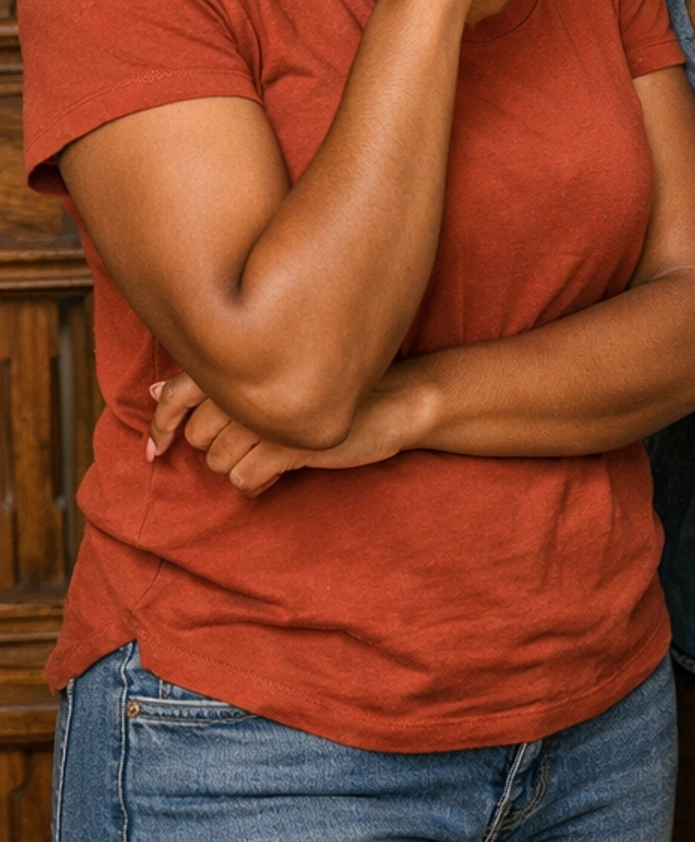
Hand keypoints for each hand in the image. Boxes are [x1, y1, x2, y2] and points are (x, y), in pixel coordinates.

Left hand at [148, 367, 428, 497]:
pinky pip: (245, 479)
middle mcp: (249, 380)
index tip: (155, 451)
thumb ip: (213, 383)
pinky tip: (279, 473)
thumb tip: (152, 392)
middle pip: (198, 437)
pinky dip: (257, 483)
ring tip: (271, 454)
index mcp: (241, 358)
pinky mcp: (288, 443)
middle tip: (253, 443)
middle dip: (218, 448)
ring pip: (218, 462)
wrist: (396, 398)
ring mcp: (268, 412)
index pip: (176, 395)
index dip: (160, 427)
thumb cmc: (330, 383)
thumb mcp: (271, 374)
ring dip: (240, 466)